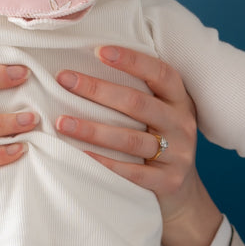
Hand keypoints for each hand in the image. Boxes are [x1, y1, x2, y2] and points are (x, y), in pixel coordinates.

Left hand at [55, 45, 222, 245]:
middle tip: (64, 79)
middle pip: (137, 103)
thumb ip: (140, 94)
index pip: (159, 73)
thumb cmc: (159, 145)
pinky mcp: (167, 182)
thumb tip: (89, 65)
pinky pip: (131, 172)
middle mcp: (182, 124)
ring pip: (130, 139)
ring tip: (61, 122)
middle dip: (97, 89)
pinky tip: (79, 155)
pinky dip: (103, 163)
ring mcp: (177, 155)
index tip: (98, 50)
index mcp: (180, 101)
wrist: (183, 195)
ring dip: (92, 129)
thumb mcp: (160, 116)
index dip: (132, 60)